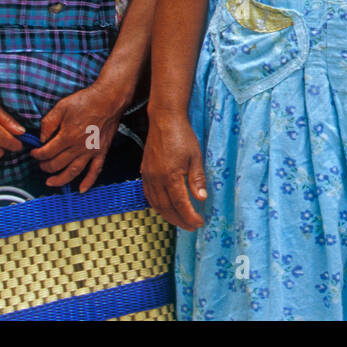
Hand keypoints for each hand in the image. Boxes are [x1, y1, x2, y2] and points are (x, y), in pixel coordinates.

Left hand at [32, 79, 131, 191]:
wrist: (109, 99)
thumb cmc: (86, 101)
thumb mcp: (61, 107)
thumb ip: (48, 123)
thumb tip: (41, 138)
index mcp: (67, 136)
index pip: (47, 152)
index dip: (37, 154)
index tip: (34, 152)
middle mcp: (78, 147)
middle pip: (57, 164)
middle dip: (45, 166)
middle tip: (41, 164)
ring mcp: (91, 151)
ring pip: (73, 172)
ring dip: (60, 180)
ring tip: (50, 182)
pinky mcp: (101, 152)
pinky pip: (95, 170)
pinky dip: (88, 182)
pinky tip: (82, 190)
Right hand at [141, 115, 206, 230]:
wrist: (164, 120)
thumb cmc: (183, 136)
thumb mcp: (196, 157)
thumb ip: (197, 179)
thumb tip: (201, 198)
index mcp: (171, 176)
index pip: (181, 204)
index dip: (190, 216)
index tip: (199, 223)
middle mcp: (156, 179)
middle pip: (167, 208)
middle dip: (180, 220)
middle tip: (191, 227)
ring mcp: (148, 176)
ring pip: (156, 204)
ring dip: (168, 216)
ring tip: (180, 221)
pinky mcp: (144, 172)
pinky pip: (149, 195)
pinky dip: (157, 206)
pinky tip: (165, 208)